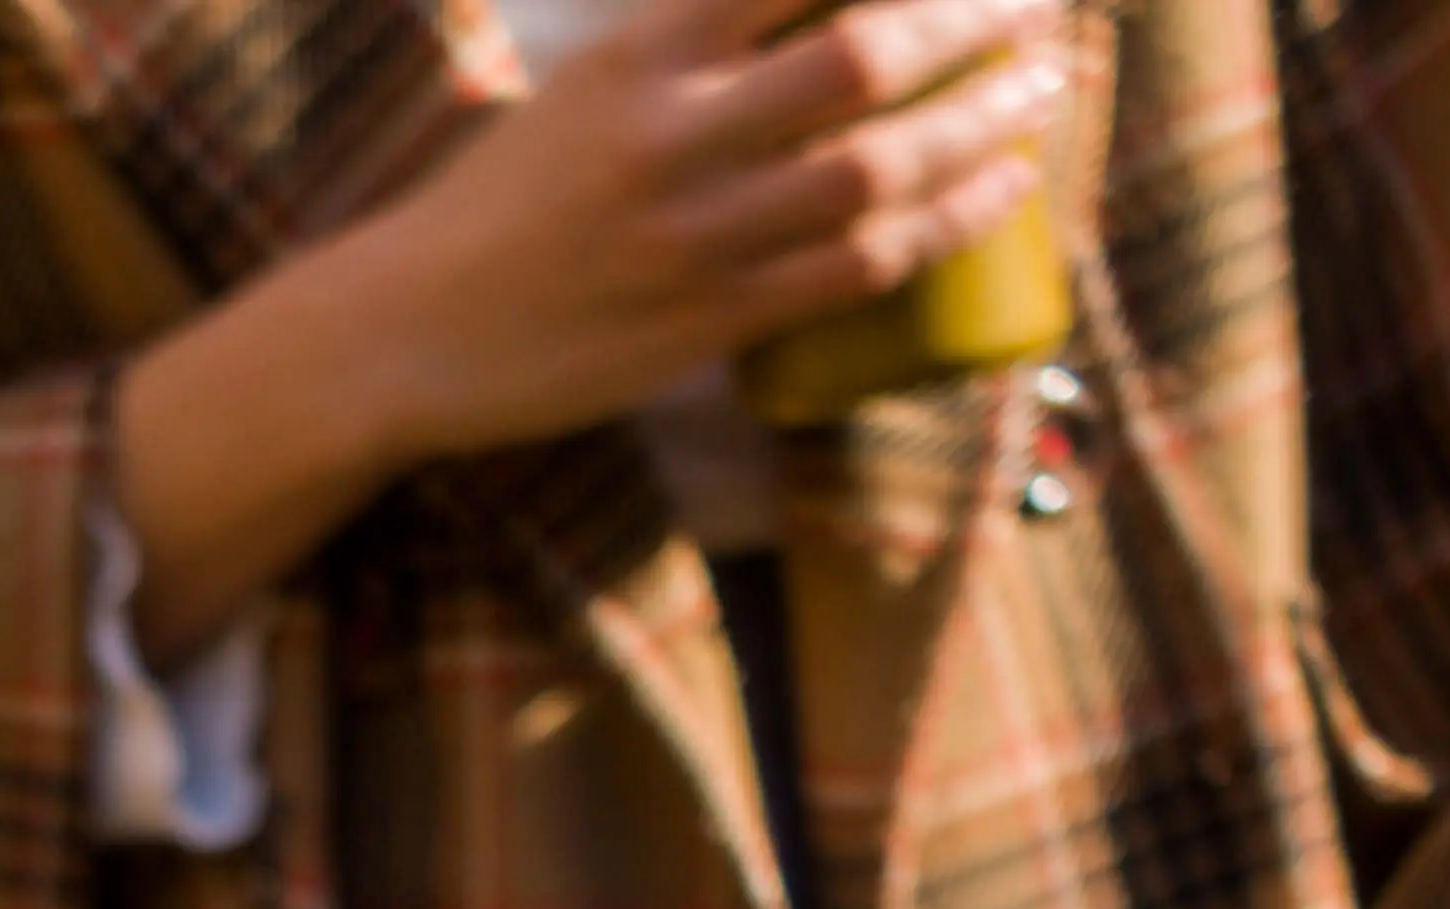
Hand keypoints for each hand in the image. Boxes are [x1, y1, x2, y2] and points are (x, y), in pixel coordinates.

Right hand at [339, 0, 1067, 464]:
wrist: (408, 334)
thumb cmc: (503, 202)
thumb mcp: (586, 83)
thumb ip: (691, 42)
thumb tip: (811, 10)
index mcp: (636, 52)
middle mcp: (670, 133)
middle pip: (862, 55)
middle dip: (972, 19)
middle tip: (1037, 4)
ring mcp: (695, 233)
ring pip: (878, 165)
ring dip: (982, 122)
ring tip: (1041, 89)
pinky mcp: (712, 320)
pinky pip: (861, 264)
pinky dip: (949, 220)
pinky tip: (1004, 188)